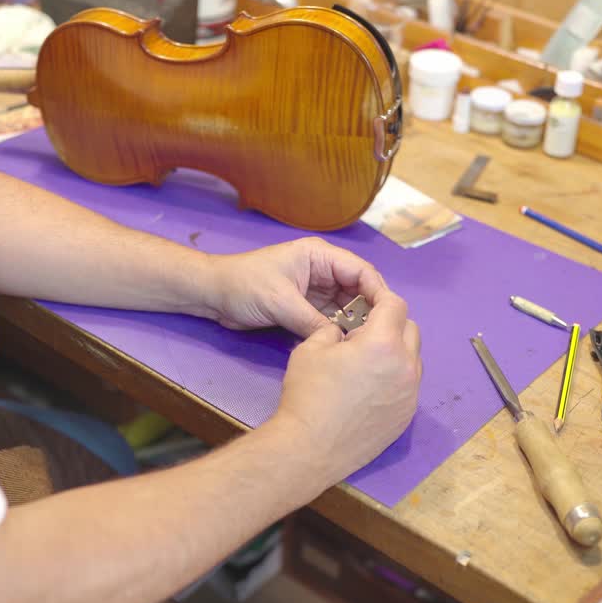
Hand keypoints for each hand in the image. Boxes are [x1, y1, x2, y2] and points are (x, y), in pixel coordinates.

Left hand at [205, 237, 383, 337]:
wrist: (213, 294)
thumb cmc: (243, 286)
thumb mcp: (281, 302)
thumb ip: (312, 321)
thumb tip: (341, 341)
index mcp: (319, 256)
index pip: (361, 271)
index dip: (377, 293)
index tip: (387, 318)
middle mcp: (322, 271)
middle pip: (358, 290)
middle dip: (368, 312)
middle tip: (377, 337)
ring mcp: (315, 290)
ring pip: (346, 307)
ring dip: (353, 324)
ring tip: (363, 345)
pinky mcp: (306, 307)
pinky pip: (330, 319)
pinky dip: (337, 331)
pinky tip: (345, 346)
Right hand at [268, 288, 421, 486]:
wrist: (309, 449)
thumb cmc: (308, 394)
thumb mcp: (311, 348)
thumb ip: (335, 330)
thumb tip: (346, 333)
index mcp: (384, 343)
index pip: (394, 305)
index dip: (380, 296)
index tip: (367, 297)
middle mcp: (406, 366)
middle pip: (410, 329)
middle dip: (390, 323)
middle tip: (363, 332)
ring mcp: (410, 394)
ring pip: (413, 359)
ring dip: (396, 351)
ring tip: (367, 362)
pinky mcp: (407, 416)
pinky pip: (408, 385)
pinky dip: (395, 377)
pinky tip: (370, 389)